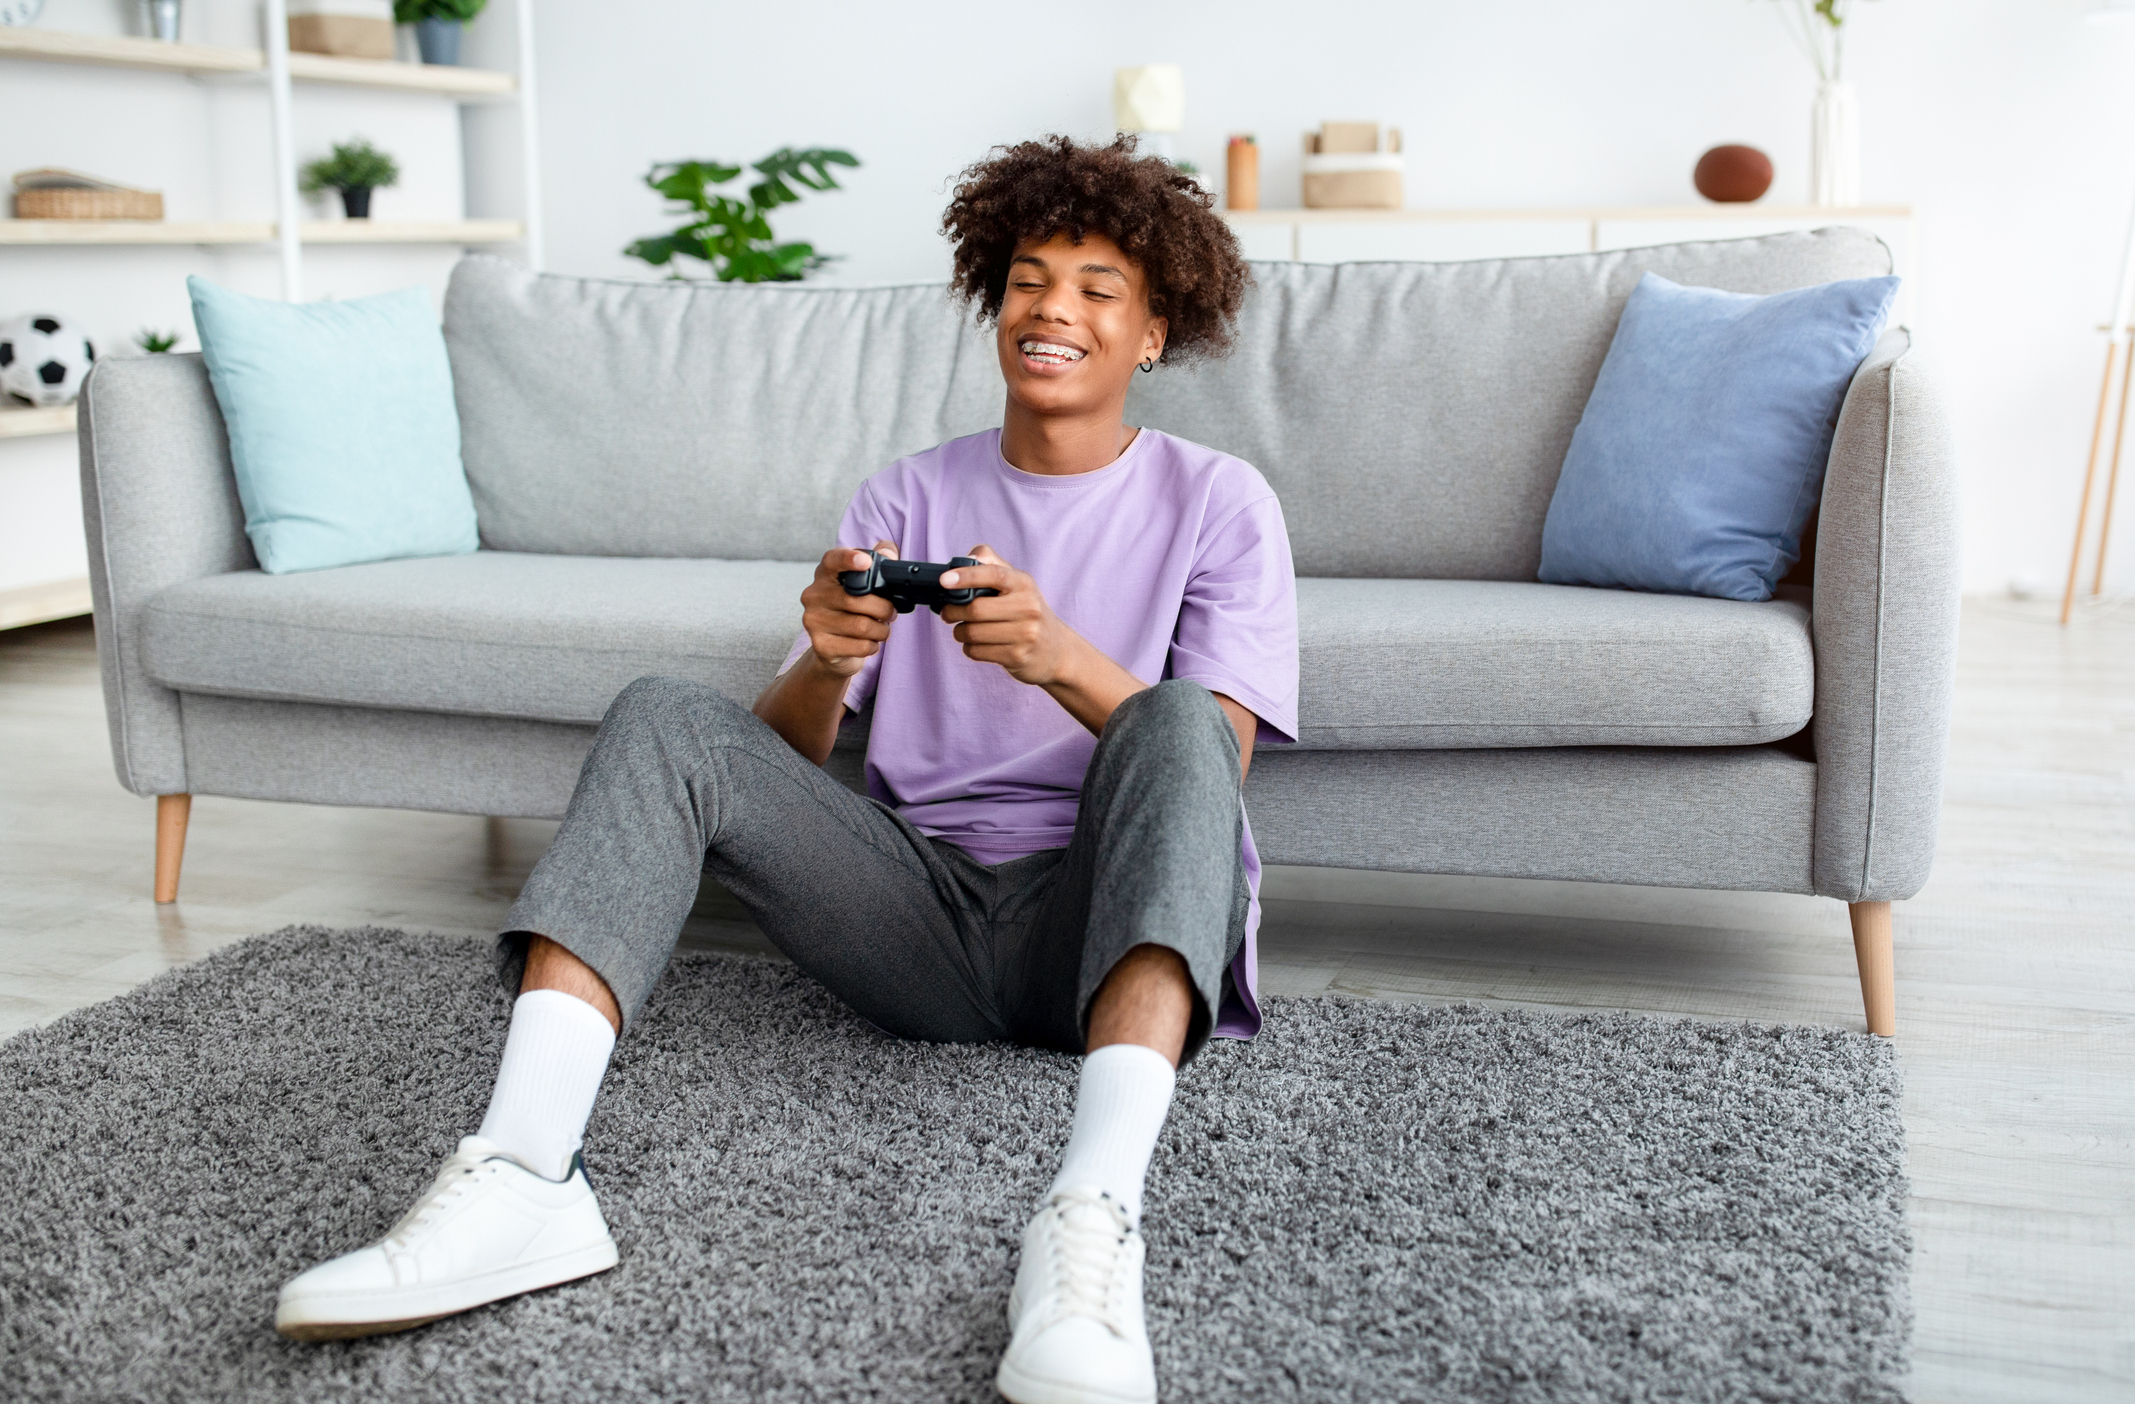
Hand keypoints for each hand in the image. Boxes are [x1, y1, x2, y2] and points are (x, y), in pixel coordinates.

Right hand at [798, 539, 897, 677]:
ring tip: (881, 629)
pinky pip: (859, 646)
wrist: (832, 648)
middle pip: (856, 600)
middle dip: (884, 609)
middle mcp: (814, 595)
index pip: (833, 560)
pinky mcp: (821, 645)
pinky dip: (873, 645)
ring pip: (861, 626)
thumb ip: (879, 561)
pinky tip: (869, 642)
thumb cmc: (851, 610)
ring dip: (881, 630)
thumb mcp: (864, 583)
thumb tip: (888, 553)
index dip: (849, 559)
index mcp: (826, 574)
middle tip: (890, 613)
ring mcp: (814, 620)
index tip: (866, 562)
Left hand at [938, 545, 1086, 686]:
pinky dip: (969, 648)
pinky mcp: (1017, 657)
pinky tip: (977, 644)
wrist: (1056, 650)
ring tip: (962, 630)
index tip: (944, 580)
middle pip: (975, 609)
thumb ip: (993, 565)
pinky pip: (977, 651)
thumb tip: (968, 557)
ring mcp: (1025, 634)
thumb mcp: (1018, 585)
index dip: (966, 576)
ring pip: (972, 633)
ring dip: (959, 632)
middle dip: (952, 612)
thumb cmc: (1028, 612)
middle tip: (947, 613)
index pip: (993, 574)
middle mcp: (1028, 607)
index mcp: (1024, 584)